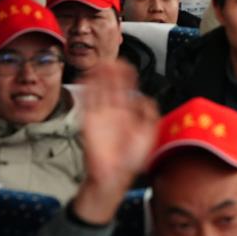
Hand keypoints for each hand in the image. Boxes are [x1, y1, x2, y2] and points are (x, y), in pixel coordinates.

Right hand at [73, 62, 159, 224]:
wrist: (114, 176)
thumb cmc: (131, 159)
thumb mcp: (149, 134)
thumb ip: (150, 114)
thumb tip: (148, 98)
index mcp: (129, 113)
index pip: (127, 89)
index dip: (127, 76)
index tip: (127, 65)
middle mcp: (114, 112)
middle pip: (112, 86)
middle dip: (112, 72)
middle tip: (113, 59)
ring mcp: (101, 116)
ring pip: (99, 90)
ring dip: (99, 77)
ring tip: (101, 63)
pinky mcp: (89, 122)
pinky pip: (87, 102)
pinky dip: (86, 90)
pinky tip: (87, 78)